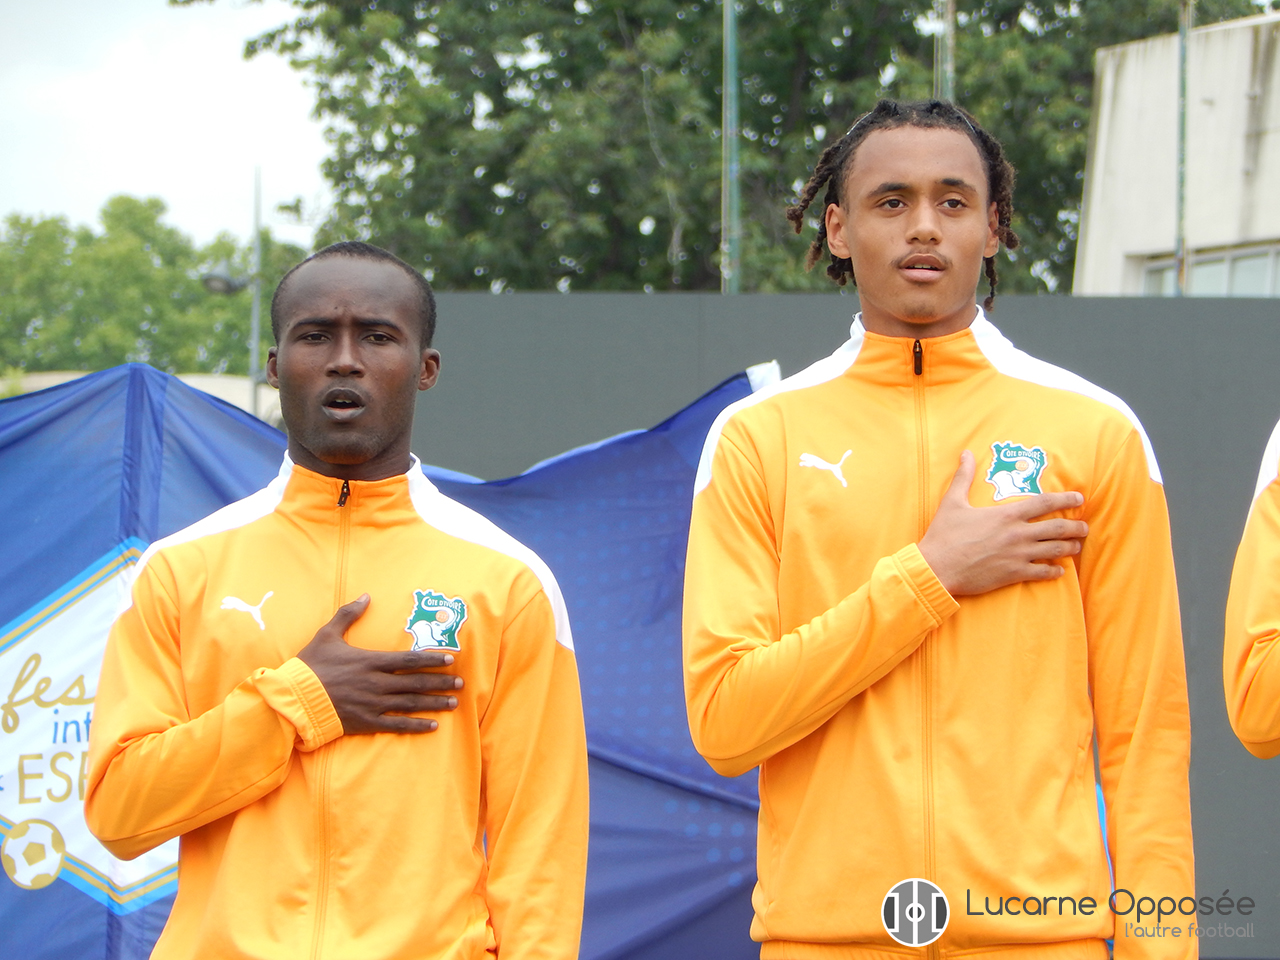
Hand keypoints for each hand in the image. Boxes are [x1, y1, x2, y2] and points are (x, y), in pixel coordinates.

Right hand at [296, 594, 462, 733]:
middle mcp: (377, 683)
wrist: (293, 699)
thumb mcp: (327, 635)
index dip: (432, 660)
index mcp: (371, 661)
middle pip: (416, 682)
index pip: (409, 659)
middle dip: (441, 682)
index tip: (451, 660)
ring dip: (434, 703)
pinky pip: (397, 725)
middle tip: (461, 683)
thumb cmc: (310, 666)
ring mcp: (373, 704)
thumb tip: (365, 595)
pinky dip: (416, 726)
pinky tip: (433, 726)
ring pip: (411, 703)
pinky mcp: (366, 722)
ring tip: (453, 702)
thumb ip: (348, 614)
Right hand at [918, 450, 1088, 596]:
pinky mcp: (1014, 574)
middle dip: (1076, 527)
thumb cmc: (944, 535)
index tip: (1079, 498)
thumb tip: (966, 454)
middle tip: (1084, 527)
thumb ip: (964, 477)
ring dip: (1070, 548)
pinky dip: (1055, 571)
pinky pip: (1043, 573)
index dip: (1066, 499)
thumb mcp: (952, 502)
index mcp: (1007, 515)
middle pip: (1058, 528)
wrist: (937, 568)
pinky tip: (1059, 570)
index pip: (1045, 503)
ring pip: (1055, 550)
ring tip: (1077, 546)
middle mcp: (1018, 534)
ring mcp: (1018, 555)